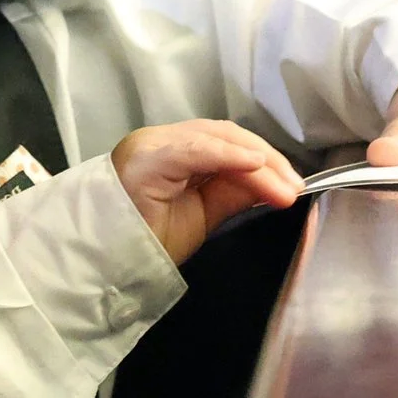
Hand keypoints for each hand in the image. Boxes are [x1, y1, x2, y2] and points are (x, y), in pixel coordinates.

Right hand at [111, 120, 303, 263]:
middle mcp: (159, 140)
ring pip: (215, 139)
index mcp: (171, 152)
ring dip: (257, 163)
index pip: (225, 142)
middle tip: (294, 189)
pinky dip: (229, 155)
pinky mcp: (146, 157)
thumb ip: (231, 193)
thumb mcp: (203, 214)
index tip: (293, 187)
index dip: (264, 160)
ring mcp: (151, 145)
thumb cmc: (146, 242)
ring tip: (284, 189)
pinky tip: (255, 165)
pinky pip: (195, 150)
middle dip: (266, 161)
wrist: (103, 262)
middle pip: (224, 135)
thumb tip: (271, 184)